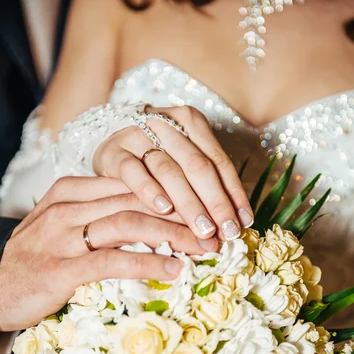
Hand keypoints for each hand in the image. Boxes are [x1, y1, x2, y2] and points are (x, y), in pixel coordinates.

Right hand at [0, 177, 217, 331]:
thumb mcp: (62, 225)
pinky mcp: (63, 268)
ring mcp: (65, 235)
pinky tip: (174, 270)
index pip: (133, 183)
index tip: (203, 205)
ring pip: (131, 223)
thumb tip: (147, 219)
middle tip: (216, 227)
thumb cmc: (33, 258)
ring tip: (205, 247)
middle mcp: (70, 206)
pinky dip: (148, 263)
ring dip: (174, 234)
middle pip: (139, 199)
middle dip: (183, 212)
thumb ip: (98, 214)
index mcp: (73, 190)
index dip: (173, 193)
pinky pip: (114, 260)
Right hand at [92, 105, 253, 241]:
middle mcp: (166, 124)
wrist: (109, 141)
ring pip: (169, 171)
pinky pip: (134, 172)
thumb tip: (238, 221)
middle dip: (216, 202)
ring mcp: (137, 135)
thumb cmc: (154, 158)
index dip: (234, 193)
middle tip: (227, 232)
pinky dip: (150, 191)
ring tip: (203, 228)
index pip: (219, 161)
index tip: (244, 222)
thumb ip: (208, 184)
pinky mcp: (113, 152)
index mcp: (191, 122)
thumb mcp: (183, 161)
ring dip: (189, 203)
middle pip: (198, 166)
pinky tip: (165, 210)